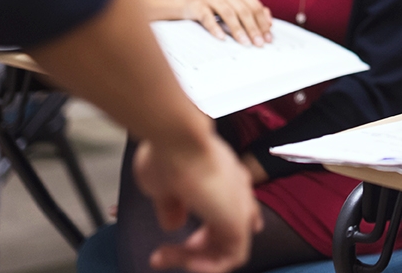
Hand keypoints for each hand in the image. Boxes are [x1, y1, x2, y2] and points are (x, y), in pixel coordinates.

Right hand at [132, 130, 261, 271]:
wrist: (177, 140)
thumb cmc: (167, 154)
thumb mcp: (162, 186)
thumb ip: (171, 207)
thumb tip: (173, 223)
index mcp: (222, 177)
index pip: (231, 207)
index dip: (211, 229)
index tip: (183, 241)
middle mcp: (236, 189)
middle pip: (225, 229)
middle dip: (194, 248)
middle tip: (164, 253)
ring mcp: (239, 204)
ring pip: (227, 245)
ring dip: (195, 258)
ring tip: (164, 256)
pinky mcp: (238, 220)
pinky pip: (233, 256)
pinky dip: (210, 266)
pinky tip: (187, 263)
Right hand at [179, 0, 272, 45]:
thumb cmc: (213, 4)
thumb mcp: (233, 3)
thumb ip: (251, 10)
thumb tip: (269, 23)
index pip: (255, 7)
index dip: (263, 23)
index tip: (268, 37)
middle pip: (244, 10)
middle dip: (253, 29)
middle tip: (259, 43)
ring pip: (228, 14)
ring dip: (238, 30)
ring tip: (245, 43)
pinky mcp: (198, 4)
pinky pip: (208, 17)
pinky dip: (215, 28)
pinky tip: (221, 38)